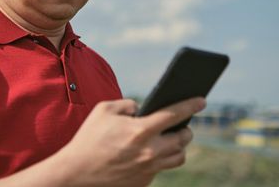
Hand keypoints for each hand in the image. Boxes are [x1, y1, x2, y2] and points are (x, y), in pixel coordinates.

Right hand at [57, 97, 205, 186]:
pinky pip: (161, 168)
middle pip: (183, 139)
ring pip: (178, 157)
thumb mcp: (104, 110)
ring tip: (172, 139)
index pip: (174, 114)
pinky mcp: (143, 181)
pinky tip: (152, 152)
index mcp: (141, 130)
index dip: (191, 105)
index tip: (202, 100)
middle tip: (182, 125)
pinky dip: (160, 159)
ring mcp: (148, 169)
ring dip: (178, 147)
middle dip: (186, 129)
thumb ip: (127, 104)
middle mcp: (149, 151)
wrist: (76, 173)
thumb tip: (141, 109)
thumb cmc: (89, 138)